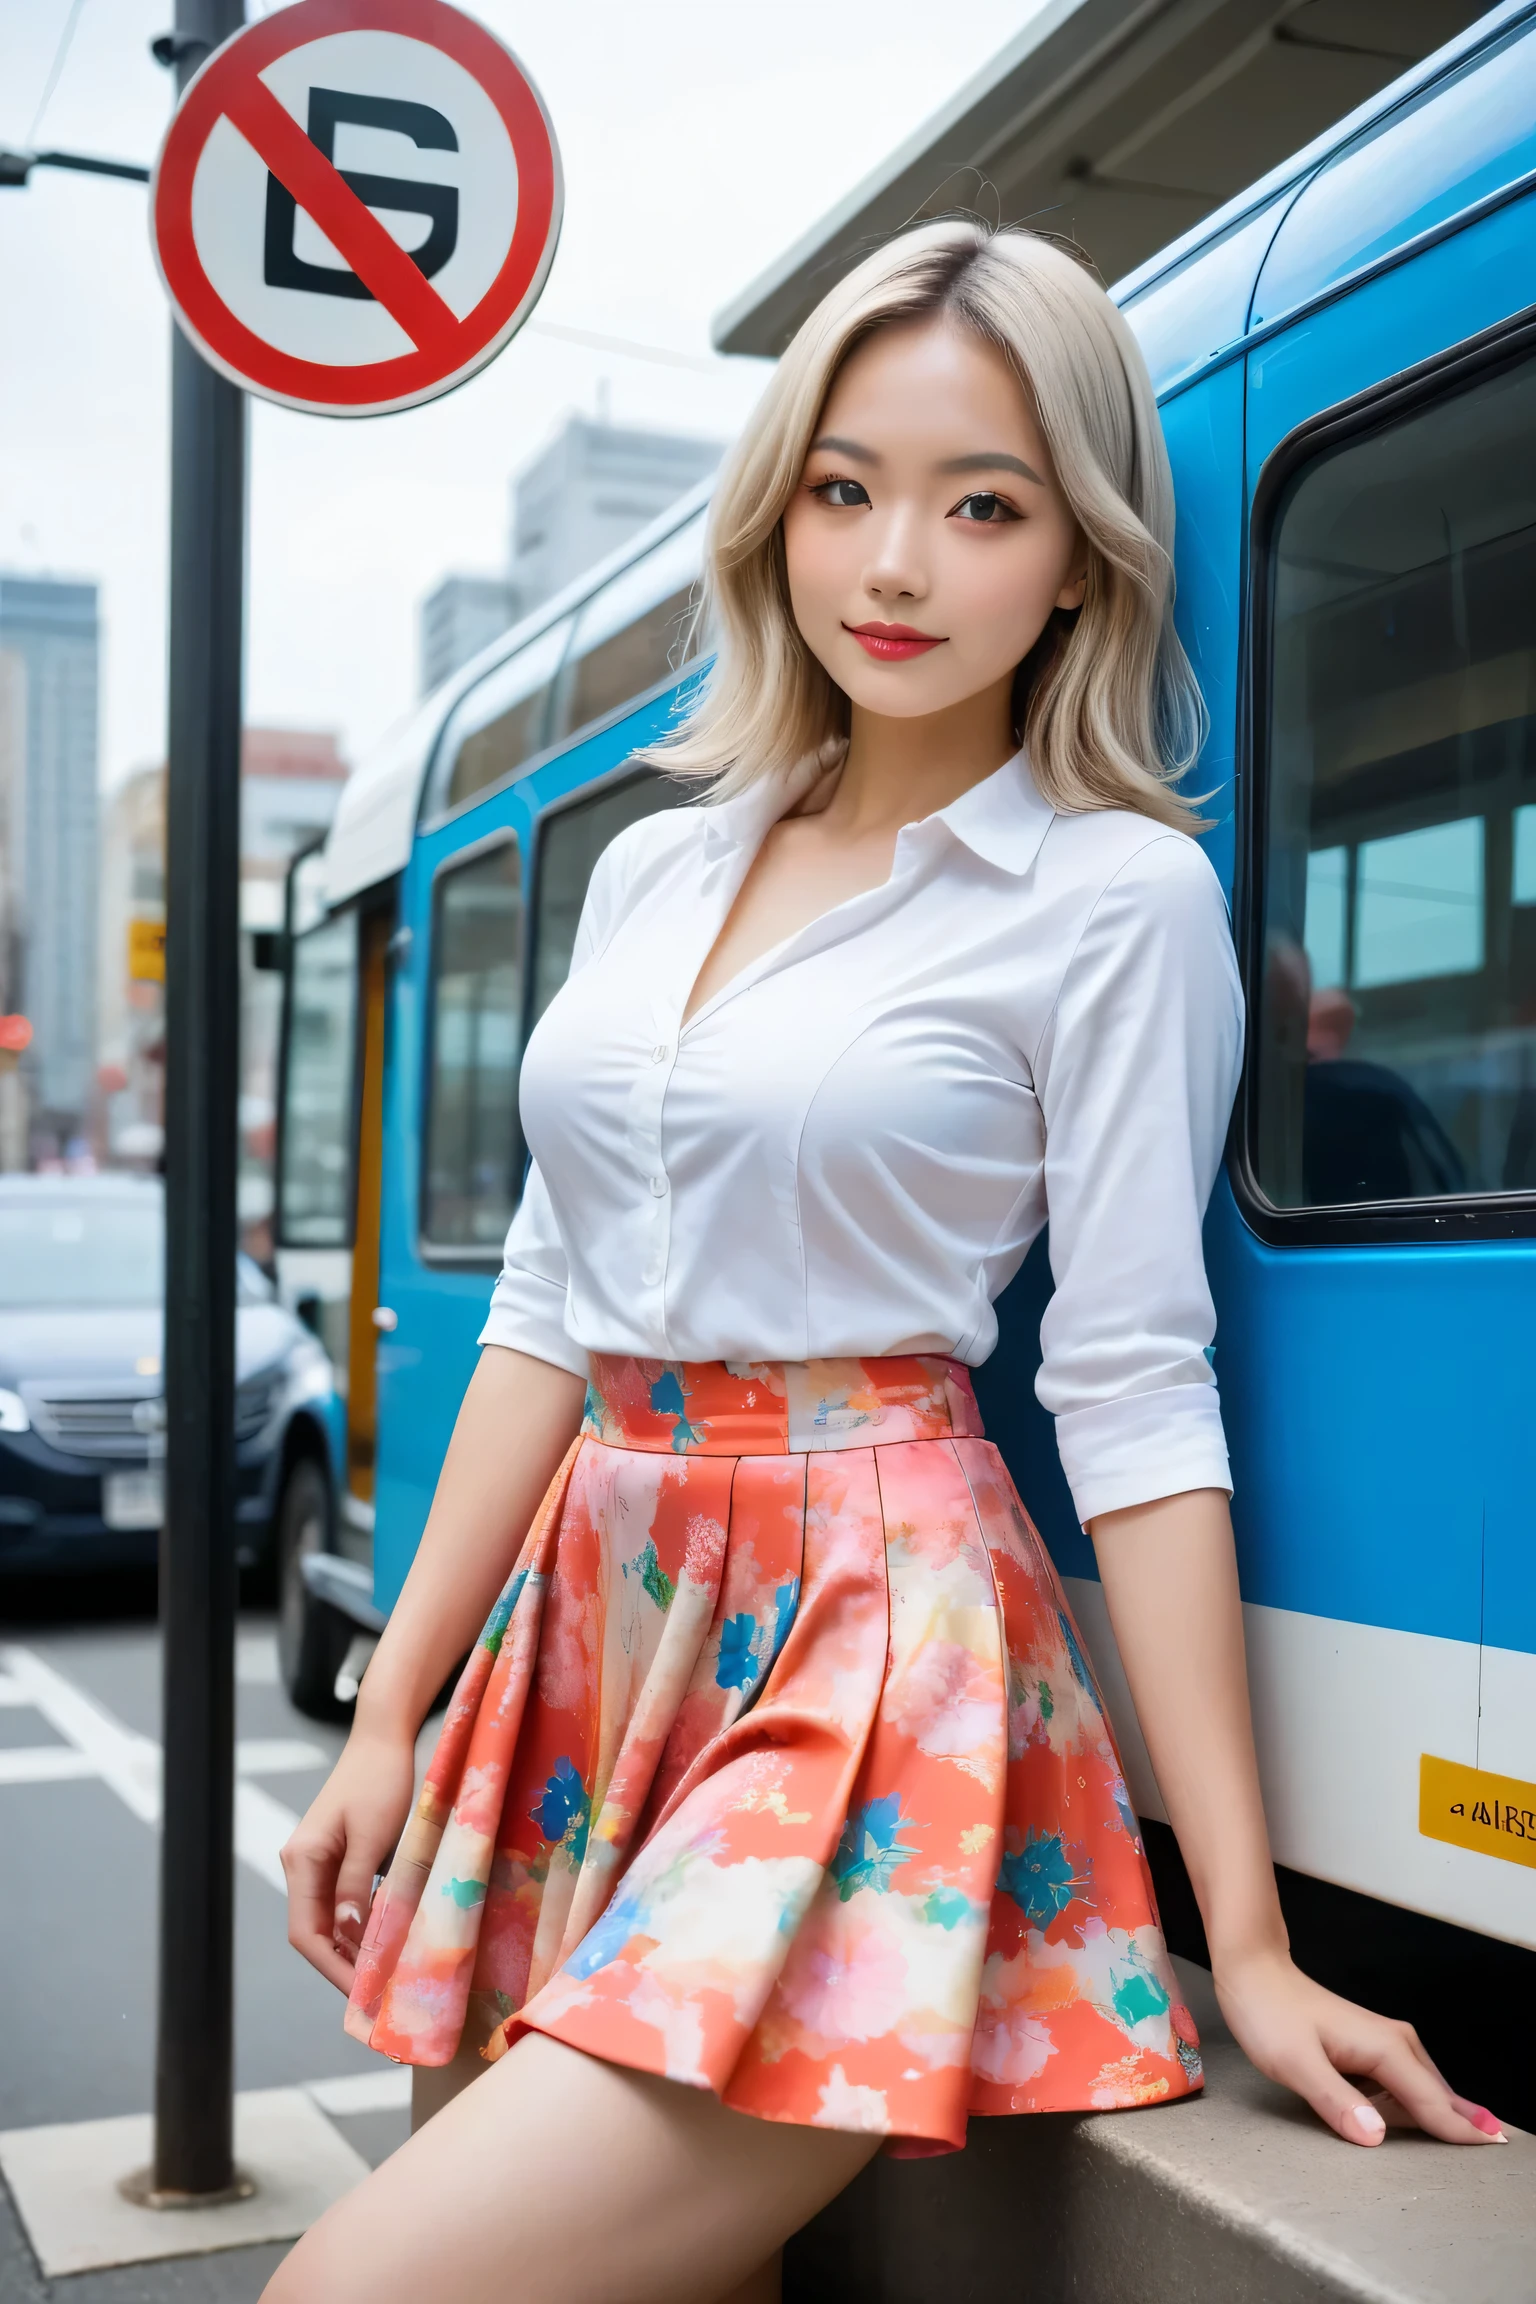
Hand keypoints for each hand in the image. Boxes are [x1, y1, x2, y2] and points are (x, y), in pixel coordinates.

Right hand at [280, 1722, 417, 1992]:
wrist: (383, 1739)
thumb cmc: (379, 1782)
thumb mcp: (371, 1836)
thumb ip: (355, 1886)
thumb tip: (346, 1935)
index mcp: (302, 1860)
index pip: (305, 1933)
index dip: (331, 1968)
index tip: (360, 1994)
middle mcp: (302, 1864)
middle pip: (313, 1932)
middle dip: (341, 1966)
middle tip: (375, 1997)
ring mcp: (317, 1861)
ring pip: (328, 1921)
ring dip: (351, 1949)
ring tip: (381, 1978)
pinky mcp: (337, 1856)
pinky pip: (342, 1903)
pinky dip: (359, 1926)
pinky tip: (383, 1942)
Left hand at [1213, 1946, 1506, 2145]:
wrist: (1253, 1971)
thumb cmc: (1269, 2013)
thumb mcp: (1295, 2063)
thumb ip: (1336, 2101)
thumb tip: (1376, 2136)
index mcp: (1383, 2048)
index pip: (1430, 2101)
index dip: (1461, 2129)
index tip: (1495, 2146)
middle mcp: (1393, 2042)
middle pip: (1437, 2093)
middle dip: (1465, 2121)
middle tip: (1498, 2145)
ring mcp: (1382, 2042)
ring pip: (1423, 2086)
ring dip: (1445, 2112)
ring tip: (1474, 2137)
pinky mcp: (1368, 2047)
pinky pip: (1404, 2082)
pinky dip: (1421, 2101)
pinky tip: (1426, 2118)